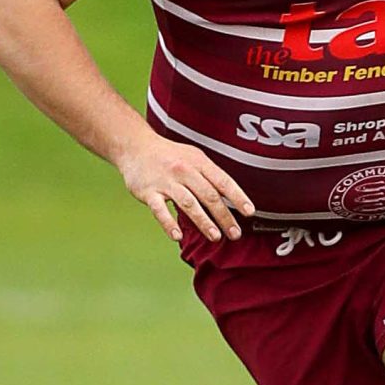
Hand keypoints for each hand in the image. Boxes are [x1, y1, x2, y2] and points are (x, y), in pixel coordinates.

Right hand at [118, 134, 253, 241]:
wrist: (135, 147)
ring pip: (188, 204)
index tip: (250, 212)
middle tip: (235, 234)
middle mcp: (184, 171)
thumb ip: (211, 175)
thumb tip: (233, 197)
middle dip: (224, 216)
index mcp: (199, 163)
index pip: (223, 181)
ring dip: (203, 222)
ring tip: (215, 237)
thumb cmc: (170, 155)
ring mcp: (165, 182)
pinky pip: (159, 210)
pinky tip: (178, 236)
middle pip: (209, 196)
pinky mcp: (147, 192)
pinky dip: (169, 224)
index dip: (238, 197)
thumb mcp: (195, 157)